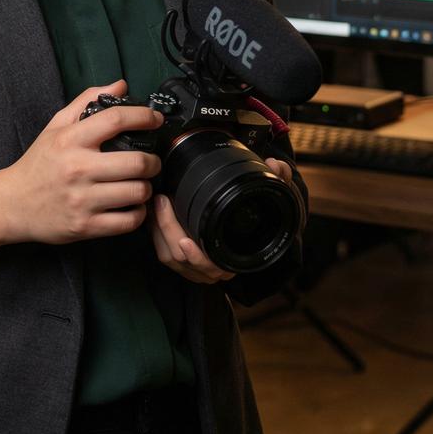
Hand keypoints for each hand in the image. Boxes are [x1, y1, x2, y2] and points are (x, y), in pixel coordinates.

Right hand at [0, 80, 163, 245]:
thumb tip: (120, 85)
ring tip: (139, 183)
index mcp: (70, 140)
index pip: (115, 120)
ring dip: (146, 187)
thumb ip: (87, 101)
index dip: (143, 116)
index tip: (155, 119)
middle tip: (151, 161)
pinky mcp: (85, 226)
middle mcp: (77, 168)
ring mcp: (82, 200)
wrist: (12, 203)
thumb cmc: (38, 163)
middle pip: (136, 162)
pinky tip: (131, 205)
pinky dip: (137, 213)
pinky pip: (128, 221)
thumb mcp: (56, 126)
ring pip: (136, 192)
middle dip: (153, 161)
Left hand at [149, 157, 292, 284]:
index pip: (212, 266)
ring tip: (155, 204)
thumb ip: (280, 180)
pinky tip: (152, 213)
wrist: (255, 232)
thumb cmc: (261, 218)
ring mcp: (197, 267)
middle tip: (162, 201)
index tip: (185, 240)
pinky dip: (155, 234)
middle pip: (183, 260)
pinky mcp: (183, 261)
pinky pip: (164, 253)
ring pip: (170, 257)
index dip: (197, 257)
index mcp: (235, 258)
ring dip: (158, 231)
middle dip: (168, 231)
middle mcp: (215, 268)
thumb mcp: (274, 200)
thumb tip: (275, 164)